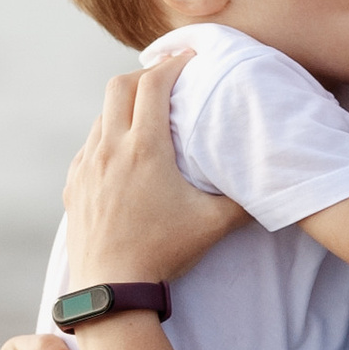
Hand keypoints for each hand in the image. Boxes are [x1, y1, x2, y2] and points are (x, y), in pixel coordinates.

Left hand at [62, 51, 250, 289]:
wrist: (111, 289)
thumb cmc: (163, 253)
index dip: (173, 64)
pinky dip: (108, 136)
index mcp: (144, 149)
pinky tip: (124, 153)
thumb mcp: (213, 224)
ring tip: (148, 115)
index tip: (189, 60)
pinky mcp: (74, 184)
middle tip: (167, 79)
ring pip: (102, 115)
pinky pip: (90, 145)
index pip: (153, 85)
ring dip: (125, 106)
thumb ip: (245, 199)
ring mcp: (87, 165)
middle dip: (144, 74)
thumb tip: (275, 182)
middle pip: (119, 86)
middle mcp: (110, 148)